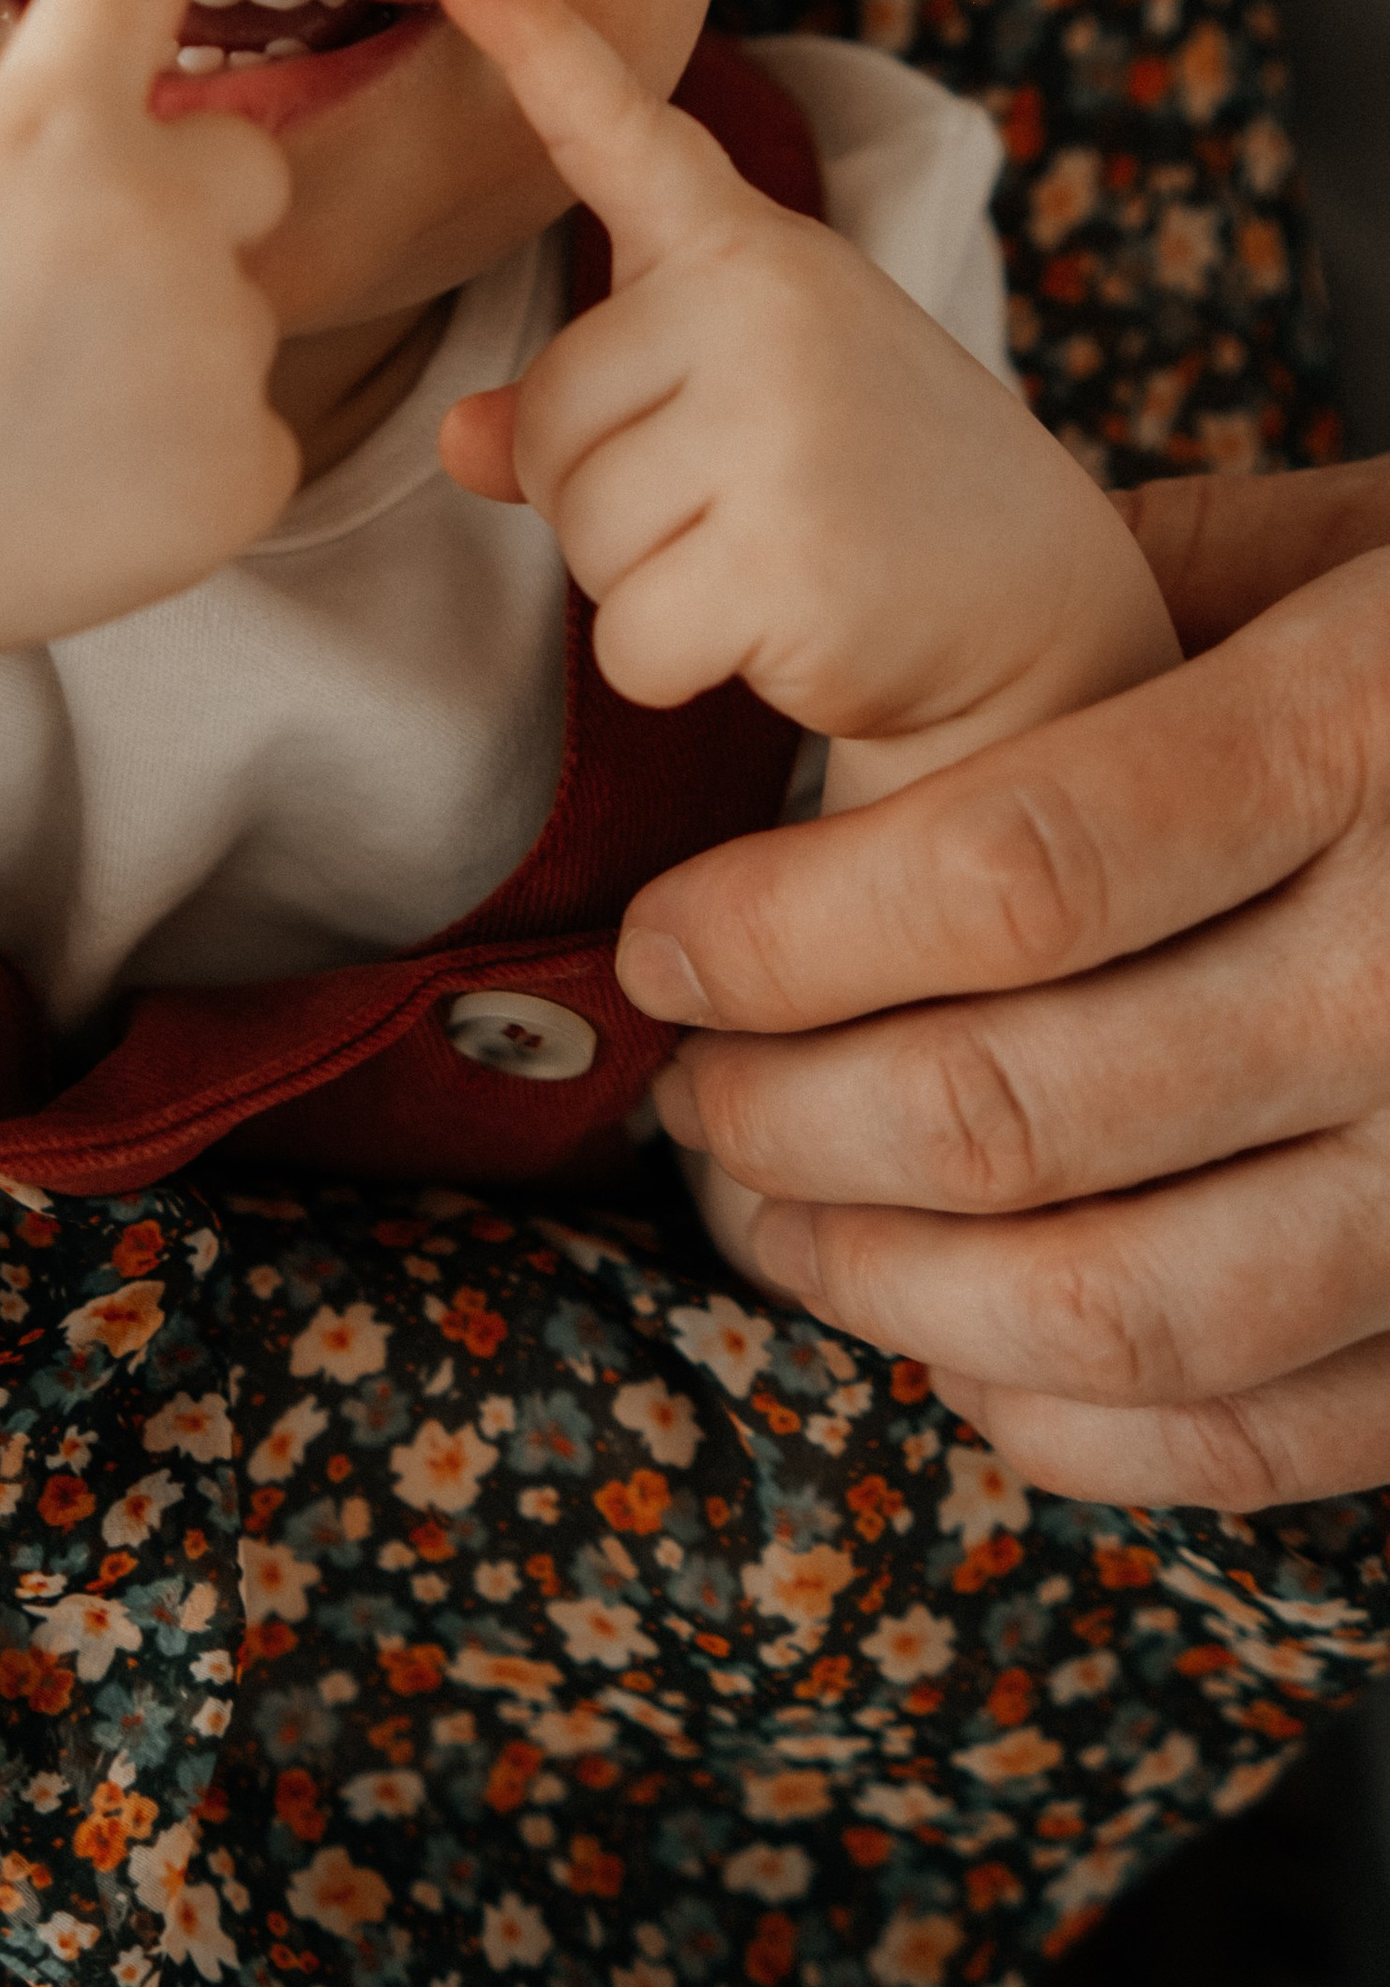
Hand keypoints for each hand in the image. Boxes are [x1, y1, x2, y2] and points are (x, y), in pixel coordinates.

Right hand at [0, 0, 297, 675]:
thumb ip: (18, 134)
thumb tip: (101, 132)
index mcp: (51, 120)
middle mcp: (158, 211)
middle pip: (246, 164)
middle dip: (181, 207)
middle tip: (66, 293)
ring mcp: (211, 344)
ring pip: (232, 311)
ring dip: (162, 346)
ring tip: (34, 413)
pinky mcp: (242, 465)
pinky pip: (243, 433)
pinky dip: (177, 460)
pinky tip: (74, 485)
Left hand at [433, 0, 1173, 785]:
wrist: (1043, 614)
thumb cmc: (866, 489)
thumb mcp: (736, 404)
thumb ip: (595, 401)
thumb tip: (463, 437)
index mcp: (747, 249)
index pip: (625, 136)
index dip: (537, 43)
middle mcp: (764, 305)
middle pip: (552, 418)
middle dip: (611, 497)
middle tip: (744, 505)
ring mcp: (779, 423)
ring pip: (581, 532)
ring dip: (648, 584)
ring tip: (772, 556)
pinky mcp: (788, 555)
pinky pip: (626, 638)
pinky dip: (676, 666)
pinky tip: (779, 631)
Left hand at [621, 478, 1389, 1505]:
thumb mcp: (1345, 551)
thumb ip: (1125, 596)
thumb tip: (872, 667)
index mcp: (1359, 741)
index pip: (1012, 877)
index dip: (785, 934)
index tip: (666, 945)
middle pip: (1019, 1108)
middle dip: (782, 1117)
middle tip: (686, 1085)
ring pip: (1112, 1303)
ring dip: (881, 1286)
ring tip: (771, 1216)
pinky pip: (1254, 1435)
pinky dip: (1066, 1419)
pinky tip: (954, 1346)